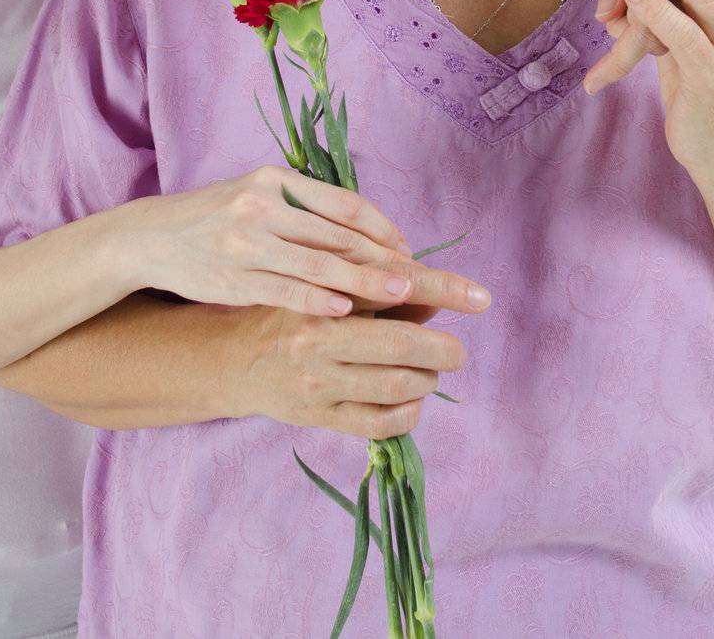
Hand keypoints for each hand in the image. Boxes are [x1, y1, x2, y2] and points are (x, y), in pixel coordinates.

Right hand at [129, 166, 487, 318]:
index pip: (343, 204)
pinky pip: (285, 288)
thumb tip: (367, 232)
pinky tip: (345, 310)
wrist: (151, 237)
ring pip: (318, 261)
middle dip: (389, 257)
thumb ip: (306, 210)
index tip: (410, 249)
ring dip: (364, 279)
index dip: (381, 227)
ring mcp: (248, 240)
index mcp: (275, 181)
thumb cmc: (216, 218)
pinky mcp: (234, 276)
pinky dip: (318, 298)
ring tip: (401, 294)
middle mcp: (264, 205)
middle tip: (427, 277)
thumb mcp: (258, 197)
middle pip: (341, 234)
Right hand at [241, 305, 469, 438]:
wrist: (233, 358)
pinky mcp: (317, 416)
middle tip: (457, 352)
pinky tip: (410, 402)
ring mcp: (317, 382)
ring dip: (426, 381)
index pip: (395, 288)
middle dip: (443, 349)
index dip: (443, 290)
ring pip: (395, 386)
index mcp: (325, 295)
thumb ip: (382, 294)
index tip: (480, 297)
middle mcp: (318, 338)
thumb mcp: (330, 291)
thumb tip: (436, 302)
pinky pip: (378, 424)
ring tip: (428, 374)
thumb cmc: (291, 315)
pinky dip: (407, 414)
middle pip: (401, 345)